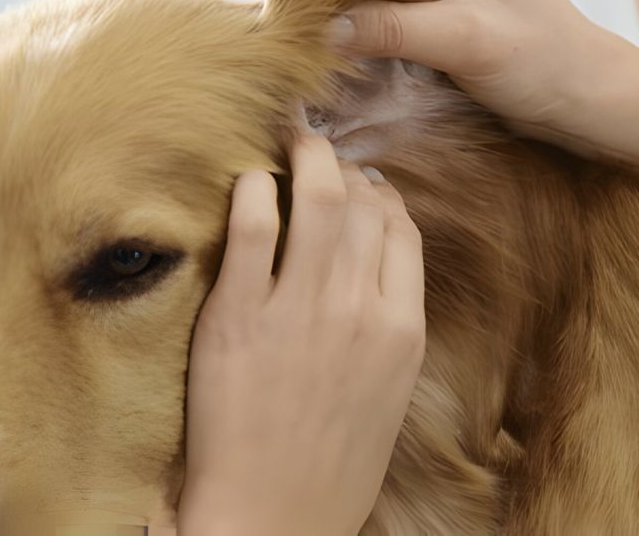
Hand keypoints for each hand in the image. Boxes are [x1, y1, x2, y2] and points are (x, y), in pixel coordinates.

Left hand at [178, 134, 425, 535]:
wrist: (273, 517)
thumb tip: (377, 261)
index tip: (361, 185)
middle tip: (320, 152)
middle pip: (363, 204)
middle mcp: (357, 310)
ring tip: (292, 141)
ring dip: (306, 156)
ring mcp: (298, 310)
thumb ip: (389, 322)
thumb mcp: (387, 391)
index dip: (380, 195)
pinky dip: (254, 191)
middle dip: (343, 166)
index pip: (401, 229)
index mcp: (400, 329)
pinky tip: (250, 182)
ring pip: (317, 199)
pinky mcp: (237, 316)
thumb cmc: (333, 462)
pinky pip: (252, 228)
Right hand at [329, 0, 625, 141]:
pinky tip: (356, 51)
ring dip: (355, 17)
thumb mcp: (466, 43)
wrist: (582, 94)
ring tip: (337, 51)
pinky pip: (380, 1)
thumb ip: (395, 29)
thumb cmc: (543, 62)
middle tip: (323, 42)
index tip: (312, 21)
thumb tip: (323, 28)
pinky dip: (367, 27)